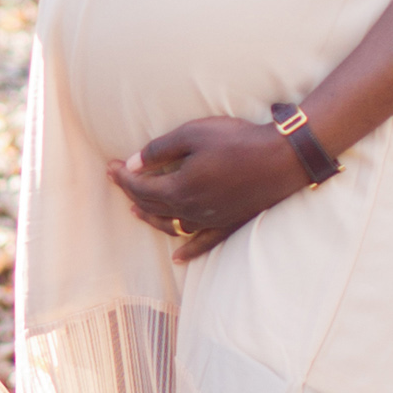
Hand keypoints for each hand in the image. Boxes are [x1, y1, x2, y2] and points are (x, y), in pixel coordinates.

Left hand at [109, 115, 311, 257]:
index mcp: (178, 189)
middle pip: (152, 206)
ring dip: (151, 218)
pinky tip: (178, 257)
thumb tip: (132, 164)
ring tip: (136, 210)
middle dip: (131, 192)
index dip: (122, 176)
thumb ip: (159, 151)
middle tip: (117, 178)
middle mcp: (191, 211)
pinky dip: (188, 251)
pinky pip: (203, 243)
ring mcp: (211, 221)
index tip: (110, 165)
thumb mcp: (193, 134)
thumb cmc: (237, 141)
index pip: (140, 186)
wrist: (282, 158)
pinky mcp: (230, 224)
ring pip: (171, 225)